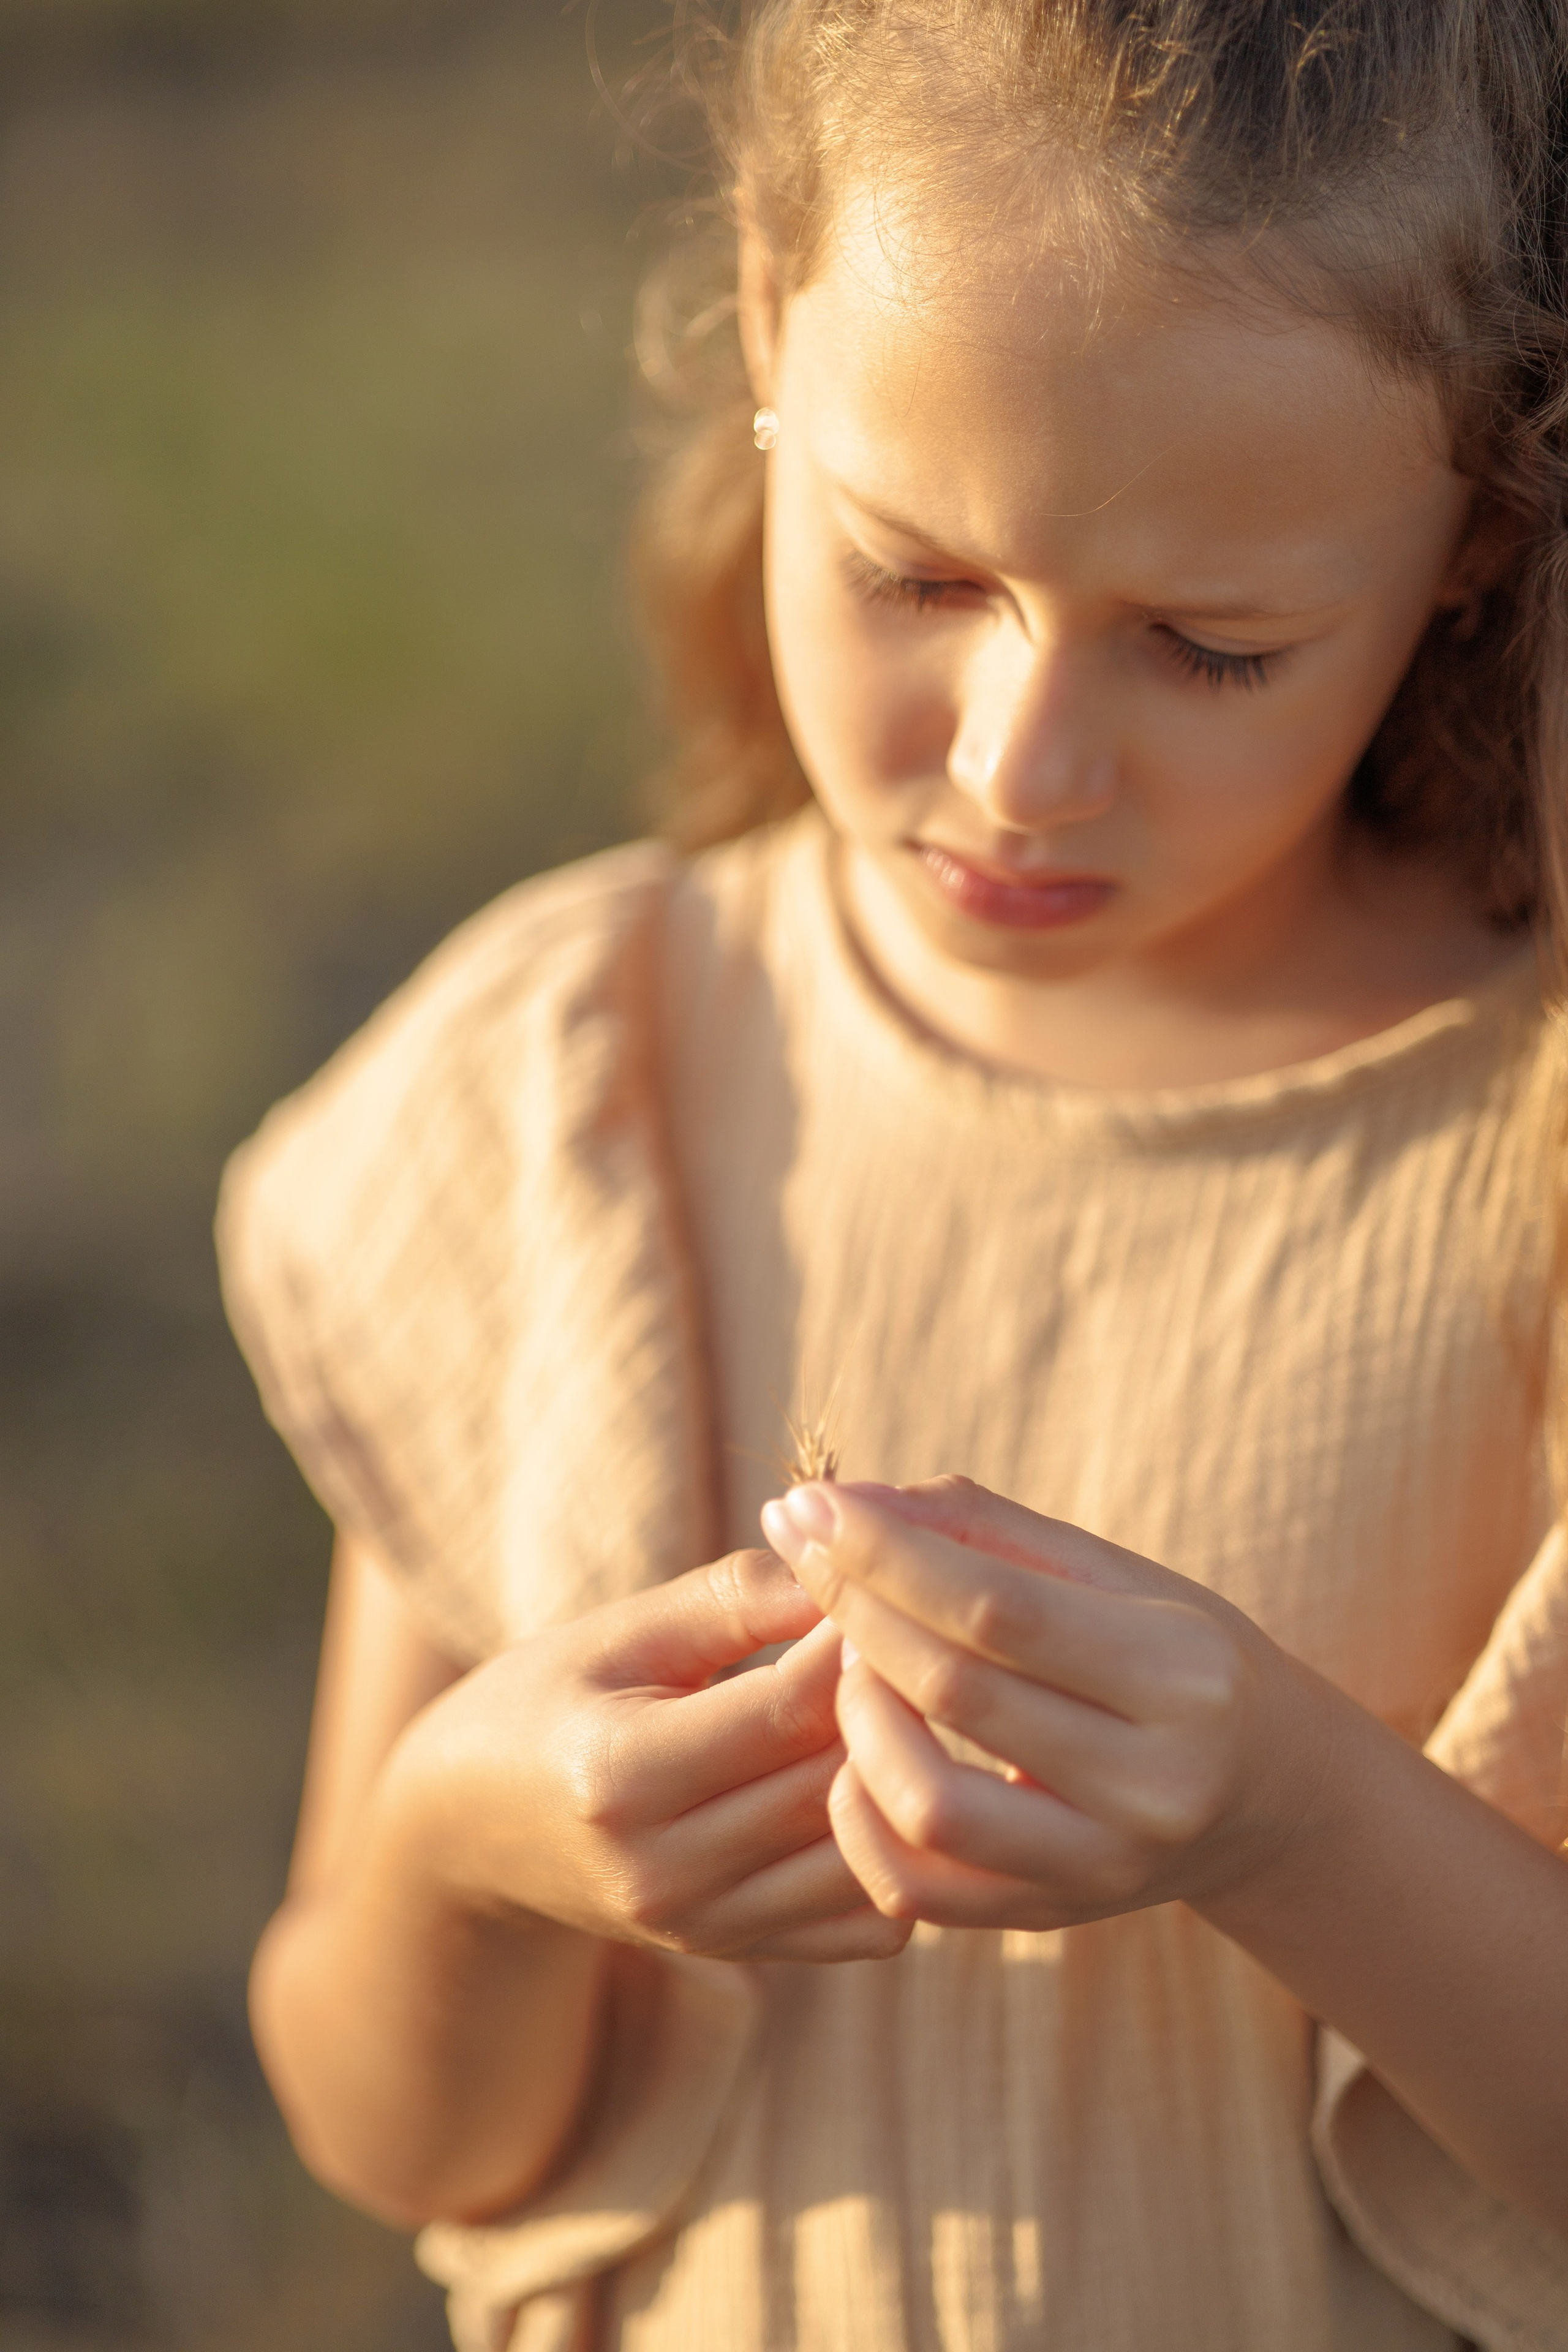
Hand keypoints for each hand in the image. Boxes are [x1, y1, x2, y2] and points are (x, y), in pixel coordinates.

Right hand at [396, 1547, 911, 1963]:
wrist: (473, 1833)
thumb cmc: (549, 1699)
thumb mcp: (618, 1630)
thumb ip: (732, 1599)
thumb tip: (850, 1575)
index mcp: (623, 1775)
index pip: (786, 1708)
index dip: (858, 1641)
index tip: (897, 1583)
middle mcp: (666, 1872)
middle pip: (835, 1783)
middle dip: (902, 1704)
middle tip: (938, 1637)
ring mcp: (707, 1928)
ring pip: (869, 1861)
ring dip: (913, 1782)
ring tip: (930, 1706)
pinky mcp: (742, 1954)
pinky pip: (868, 1925)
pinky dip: (901, 1857)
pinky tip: (896, 1785)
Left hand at [760, 1476, 1323, 1930]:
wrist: (1266, 1797)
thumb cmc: (1175, 1658)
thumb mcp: (1115, 1575)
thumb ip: (984, 1529)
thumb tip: (849, 1499)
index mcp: (1182, 1674)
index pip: (999, 1607)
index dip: (887, 1553)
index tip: (810, 1504)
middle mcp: (1153, 1785)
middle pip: (956, 1691)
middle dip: (853, 1610)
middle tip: (803, 1553)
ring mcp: (1100, 1869)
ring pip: (926, 1804)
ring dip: (854, 1717)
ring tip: (845, 1657)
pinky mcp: (1048, 1918)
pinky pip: (912, 1885)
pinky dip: (857, 1814)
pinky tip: (853, 1749)